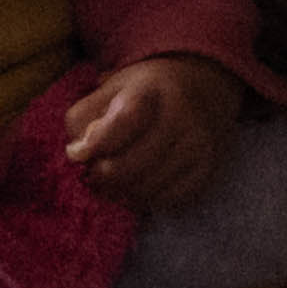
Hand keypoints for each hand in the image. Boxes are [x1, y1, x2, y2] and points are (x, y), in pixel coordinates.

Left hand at [67, 51, 244, 214]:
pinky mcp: (207, 170)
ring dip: (120, 192)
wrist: (206, 87)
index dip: (94, 145)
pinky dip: (145, 200)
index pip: (120, 124)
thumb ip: (84, 118)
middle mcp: (182, 117)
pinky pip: (167, 200)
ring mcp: (198, 146)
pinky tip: (137, 186)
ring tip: (112, 182)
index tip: (79, 152)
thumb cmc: (148, 91)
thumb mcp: (111, 88)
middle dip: (100, 176)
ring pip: (145, 189)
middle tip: (94, 172)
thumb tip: (79, 155)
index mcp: (152, 90)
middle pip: (127, 167)